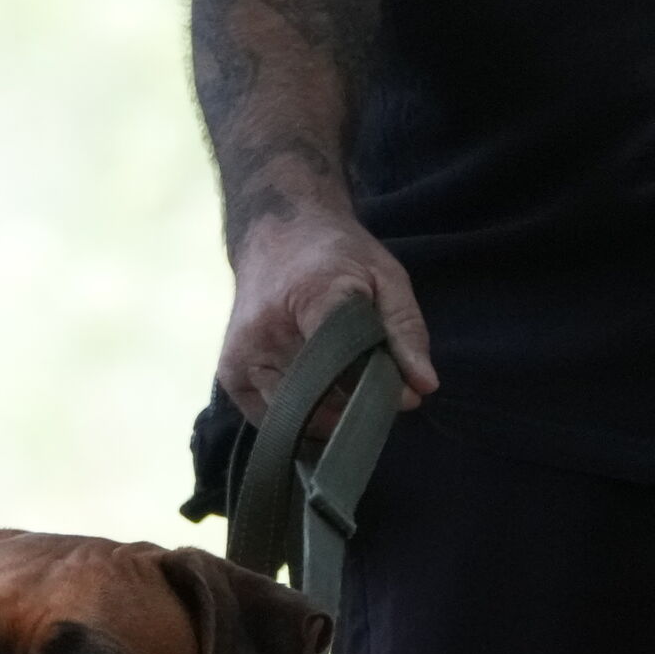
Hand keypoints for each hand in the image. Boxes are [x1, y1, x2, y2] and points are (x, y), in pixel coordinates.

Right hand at [219, 204, 436, 425]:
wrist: (275, 233)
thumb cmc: (336, 255)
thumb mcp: (385, 276)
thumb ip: (406, 330)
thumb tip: (424, 388)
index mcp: (311, 297)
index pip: (346, 363)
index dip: (377, 386)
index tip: (403, 394)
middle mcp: (266, 332)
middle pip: (324, 398)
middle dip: (358, 403)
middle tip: (374, 383)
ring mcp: (243, 358)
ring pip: (300, 417)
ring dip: (331, 413)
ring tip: (343, 380)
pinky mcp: (231, 376)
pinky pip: (274, 420)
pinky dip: (303, 416)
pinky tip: (316, 391)